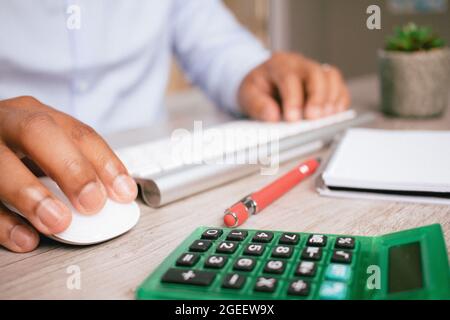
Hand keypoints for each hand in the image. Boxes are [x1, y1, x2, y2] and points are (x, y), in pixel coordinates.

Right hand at [0, 96, 137, 252]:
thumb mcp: (45, 150)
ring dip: (32, 195)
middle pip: (38, 133)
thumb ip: (73, 167)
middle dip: (70, 168)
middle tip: (91, 202)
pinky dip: (2, 221)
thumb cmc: (14, 151)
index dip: (106, 163)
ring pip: (0, 163)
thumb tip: (113, 197)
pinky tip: (23, 237)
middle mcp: (7, 123)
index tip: (123, 192)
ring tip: (58, 222)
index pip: (79, 132)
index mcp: (36, 116)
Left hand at [238, 52, 350, 121]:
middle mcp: (299, 64)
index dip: (293, 99)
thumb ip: (258, 105)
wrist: (263, 80)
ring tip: (326, 118)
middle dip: (317, 98)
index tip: (292, 118)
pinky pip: (339, 86)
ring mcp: (315, 70)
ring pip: (331, 77)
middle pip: (315, 74)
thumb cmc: (258, 86)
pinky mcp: (325, 80)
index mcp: (278, 64)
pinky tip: (334, 114)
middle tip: (313, 118)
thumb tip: (273, 116)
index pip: (289, 78)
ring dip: (331, 99)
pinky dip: (340, 100)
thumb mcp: (248, 94)